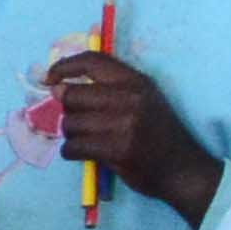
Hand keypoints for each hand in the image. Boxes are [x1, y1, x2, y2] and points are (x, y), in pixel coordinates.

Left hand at [47, 54, 223, 226]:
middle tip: (81, 124)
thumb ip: (107, 89)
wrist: (182, 168)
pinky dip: (72, 152)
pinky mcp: (116, 149)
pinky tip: (84, 153)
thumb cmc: (156, 134)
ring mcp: (124, 123)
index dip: (63, 67)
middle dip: (68, 113)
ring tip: (88, 141)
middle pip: (72, 96)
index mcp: (135, 81)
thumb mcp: (142, 100)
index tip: (48, 79)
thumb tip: (57, 87)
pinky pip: (73, 147)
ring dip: (71, 136)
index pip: (92, 61)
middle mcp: (130, 97)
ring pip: (69, 124)